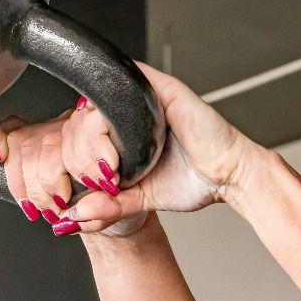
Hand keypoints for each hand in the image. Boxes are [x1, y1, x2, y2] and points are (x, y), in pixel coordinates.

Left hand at [0, 60, 256, 236]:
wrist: (231, 177)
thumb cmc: (196, 182)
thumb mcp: (140, 200)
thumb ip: (108, 207)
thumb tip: (72, 219)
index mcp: (123, 134)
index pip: (78, 134)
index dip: (69, 158)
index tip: (80, 185)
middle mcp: (131, 113)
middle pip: (79, 118)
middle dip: (77, 152)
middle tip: (95, 179)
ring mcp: (146, 98)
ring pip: (96, 102)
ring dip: (91, 135)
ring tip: (106, 166)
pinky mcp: (164, 88)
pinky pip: (127, 81)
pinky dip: (113, 104)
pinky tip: (112, 132)